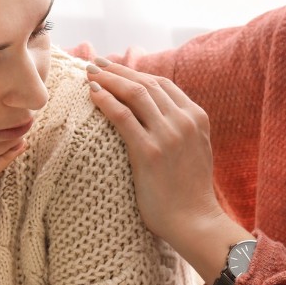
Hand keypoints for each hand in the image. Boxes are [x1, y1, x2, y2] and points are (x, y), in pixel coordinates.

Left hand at [85, 59, 250, 279]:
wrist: (195, 221)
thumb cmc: (188, 191)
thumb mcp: (193, 149)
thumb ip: (180, 128)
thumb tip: (154, 114)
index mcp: (196, 117)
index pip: (162, 83)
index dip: (135, 72)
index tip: (115, 67)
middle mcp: (184, 120)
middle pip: (146, 83)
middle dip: (118, 70)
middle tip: (95, 63)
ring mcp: (168, 135)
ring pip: (134, 94)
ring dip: (108, 79)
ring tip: (89, 73)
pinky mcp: (150, 151)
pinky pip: (123, 116)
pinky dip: (106, 101)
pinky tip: (92, 94)